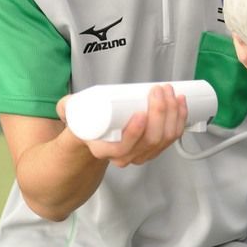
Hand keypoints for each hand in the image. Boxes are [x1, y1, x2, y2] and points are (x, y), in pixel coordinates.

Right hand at [57, 85, 188, 166]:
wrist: (98, 134)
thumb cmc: (88, 124)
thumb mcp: (71, 117)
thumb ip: (65, 108)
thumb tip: (66, 105)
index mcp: (104, 151)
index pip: (123, 149)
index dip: (136, 133)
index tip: (141, 113)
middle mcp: (126, 156)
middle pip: (150, 140)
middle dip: (160, 113)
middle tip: (158, 90)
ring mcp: (143, 152)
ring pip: (164, 138)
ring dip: (172, 114)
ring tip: (169, 92)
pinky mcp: (156, 146)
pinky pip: (173, 137)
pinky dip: (180, 119)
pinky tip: (181, 104)